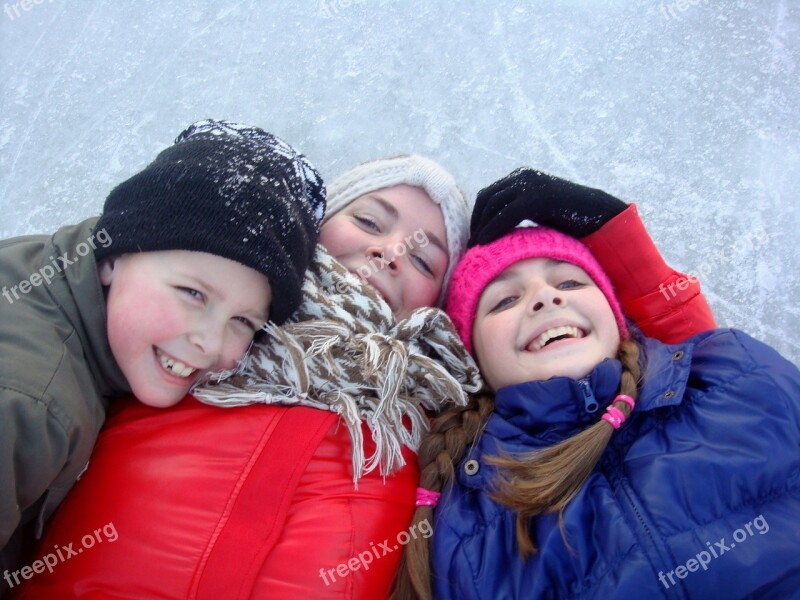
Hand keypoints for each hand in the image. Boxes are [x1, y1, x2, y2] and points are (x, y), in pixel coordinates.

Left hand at [469, 168, 626, 245]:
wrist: (598, 214)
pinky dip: (493, 228)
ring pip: (493, 205)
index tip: (474, 238)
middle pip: (487, 199)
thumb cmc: (570, 219)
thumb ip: (519, 213)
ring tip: (476, 248)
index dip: (478, 216)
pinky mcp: (538, 197)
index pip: (489, 195)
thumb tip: (499, 231)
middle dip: (477, 222)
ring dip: (482, 227)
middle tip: (471, 245)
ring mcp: (530, 184)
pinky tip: (485, 243)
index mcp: (521, 178)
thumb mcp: (539, 212)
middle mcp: (523, 177)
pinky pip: (507, 213)